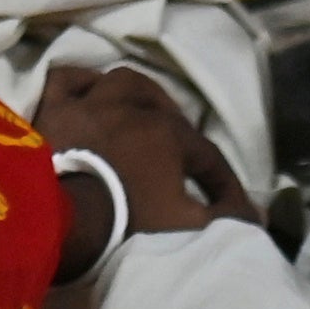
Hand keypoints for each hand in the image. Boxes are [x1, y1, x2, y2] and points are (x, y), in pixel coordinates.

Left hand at [40, 54, 252, 262]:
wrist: (58, 220)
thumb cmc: (125, 222)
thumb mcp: (185, 227)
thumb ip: (224, 220)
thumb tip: (257, 218)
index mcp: (168, 135)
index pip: (207, 156)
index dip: (223, 183)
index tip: (233, 207)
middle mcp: (133, 109)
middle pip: (165, 112)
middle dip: (181, 132)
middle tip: (181, 156)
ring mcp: (90, 104)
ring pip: (121, 84)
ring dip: (138, 96)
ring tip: (141, 112)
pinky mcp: (52, 111)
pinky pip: (66, 81)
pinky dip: (80, 83)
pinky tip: (88, 90)